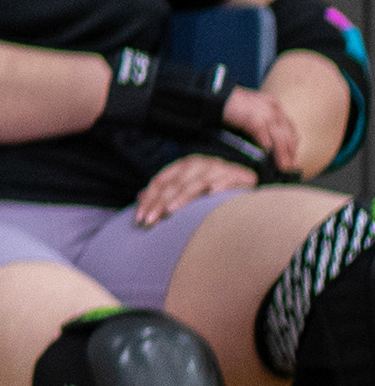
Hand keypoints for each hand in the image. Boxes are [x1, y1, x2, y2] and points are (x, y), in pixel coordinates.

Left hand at [132, 152, 265, 226]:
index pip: (161, 181)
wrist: (247, 181)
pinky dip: (220, 184)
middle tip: (150, 221)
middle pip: (174, 184)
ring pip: (196, 183)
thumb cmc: (213, 189)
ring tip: (171, 211)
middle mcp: (199, 163)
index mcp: (184, 165)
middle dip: (160, 204)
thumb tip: (139, 196)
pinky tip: (213, 193)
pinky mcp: (238, 174)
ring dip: (183, 197)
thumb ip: (166, 191)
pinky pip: (227, 179)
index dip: (149, 199)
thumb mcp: (187, 189)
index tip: (140, 218)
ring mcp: (218, 167)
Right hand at [227, 84, 304, 172]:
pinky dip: (266, 144)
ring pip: (279, 136)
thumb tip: (269, 145)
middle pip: (287, 134)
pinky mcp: (251, 117)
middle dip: (290, 152)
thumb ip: (263, 124)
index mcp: (274, 106)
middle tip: (291, 168)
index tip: (293, 158)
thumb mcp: (253, 111)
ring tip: (283, 166)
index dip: (293, 145)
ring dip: (282, 153)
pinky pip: (263, 134)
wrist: (215, 97)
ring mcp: (263, 112)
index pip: (290, 129)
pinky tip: (267, 155)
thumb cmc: (231, 107)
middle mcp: (272, 108)